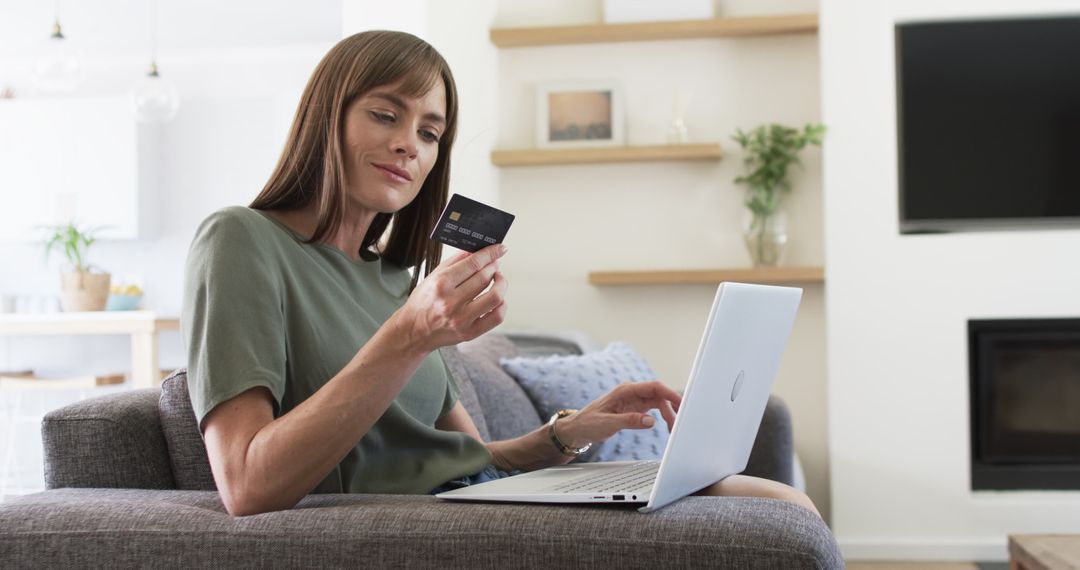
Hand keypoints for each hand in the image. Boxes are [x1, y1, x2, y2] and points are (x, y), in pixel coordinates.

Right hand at [390, 244, 508, 352]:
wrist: (414, 331)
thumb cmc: (423, 302)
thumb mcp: (433, 276)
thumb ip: (455, 261)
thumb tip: (476, 249)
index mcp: (441, 284)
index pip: (474, 263)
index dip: (490, 253)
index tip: (500, 248)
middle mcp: (451, 302)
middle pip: (485, 277)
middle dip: (494, 266)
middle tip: (495, 263)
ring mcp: (461, 319)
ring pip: (495, 296)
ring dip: (501, 283)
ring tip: (498, 278)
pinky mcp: (469, 333)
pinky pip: (496, 317)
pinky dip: (502, 304)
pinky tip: (498, 298)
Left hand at [558, 381, 681, 448]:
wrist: (577, 429)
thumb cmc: (588, 423)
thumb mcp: (608, 424)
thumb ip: (630, 421)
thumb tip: (651, 421)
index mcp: (625, 391)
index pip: (653, 387)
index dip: (670, 393)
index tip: (681, 403)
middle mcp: (631, 393)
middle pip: (659, 395)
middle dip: (671, 407)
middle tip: (678, 423)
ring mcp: (633, 400)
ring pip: (658, 403)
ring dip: (668, 414)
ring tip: (673, 428)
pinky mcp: (633, 409)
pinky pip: (652, 410)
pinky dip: (661, 417)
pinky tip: (666, 424)